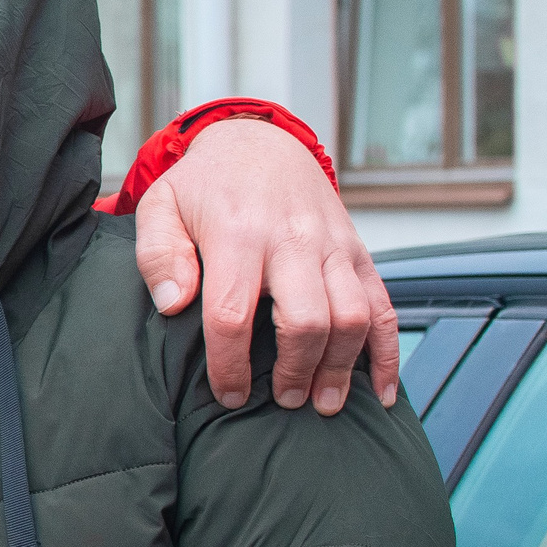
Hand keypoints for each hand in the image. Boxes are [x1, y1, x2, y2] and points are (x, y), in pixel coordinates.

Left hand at [132, 117, 398, 415]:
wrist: (259, 143)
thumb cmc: (203, 187)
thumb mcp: (160, 208)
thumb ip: (158, 256)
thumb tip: (173, 304)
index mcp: (238, 233)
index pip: (233, 314)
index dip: (230, 365)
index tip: (228, 395)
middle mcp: (293, 239)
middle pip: (306, 319)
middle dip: (295, 370)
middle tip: (281, 400)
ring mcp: (332, 245)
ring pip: (353, 316)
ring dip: (341, 368)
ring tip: (322, 403)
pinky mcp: (357, 251)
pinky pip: (384, 305)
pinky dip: (387, 352)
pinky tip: (381, 392)